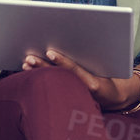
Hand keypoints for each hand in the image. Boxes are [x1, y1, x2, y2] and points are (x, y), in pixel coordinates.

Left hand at [21, 48, 139, 110]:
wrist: (113, 96)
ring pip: (53, 82)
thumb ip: (91, 57)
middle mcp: (82, 92)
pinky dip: (41, 76)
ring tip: (26, 63)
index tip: (50, 52)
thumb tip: (75, 41)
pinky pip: (52, 85)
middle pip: (59, 76)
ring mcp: (75, 95)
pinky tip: (30, 71)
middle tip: (30, 57)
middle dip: (43, 66)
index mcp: (94, 84)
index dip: (62, 61)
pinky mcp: (69, 97)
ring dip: (39, 71)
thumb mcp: (105, 67)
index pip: (75, 71)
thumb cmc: (107, 75)